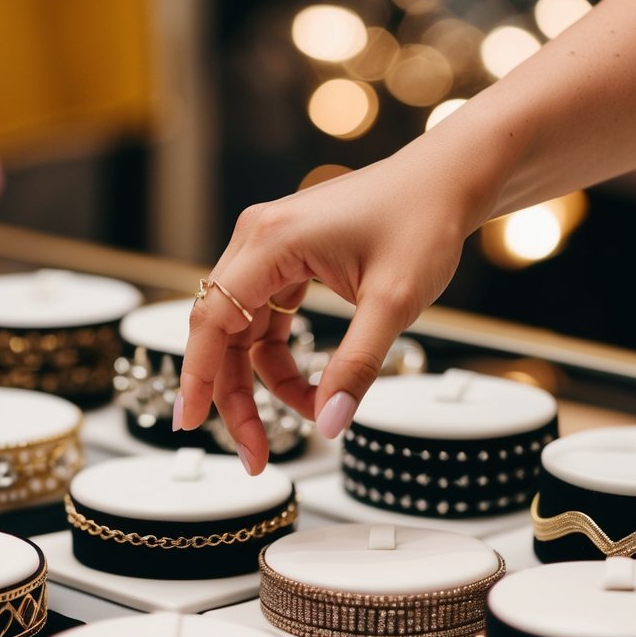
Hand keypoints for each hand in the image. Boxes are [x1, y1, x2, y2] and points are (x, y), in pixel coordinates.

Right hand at [177, 154, 479, 473]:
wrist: (448, 181)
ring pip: (244, 331)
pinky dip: (283, 357)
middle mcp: (259, 239)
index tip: (188, 424)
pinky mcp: (289, 258)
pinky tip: (312, 388)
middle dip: (236, 395)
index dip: (196, 377)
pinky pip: (268, 319)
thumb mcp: (394, 304)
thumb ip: (356, 366)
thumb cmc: (423, 223)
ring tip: (306, 416)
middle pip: (221, 331)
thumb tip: (328, 425)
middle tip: (257, 455)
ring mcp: (272, 247)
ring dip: (263, 381)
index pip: (212, 320)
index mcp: (271, 240)